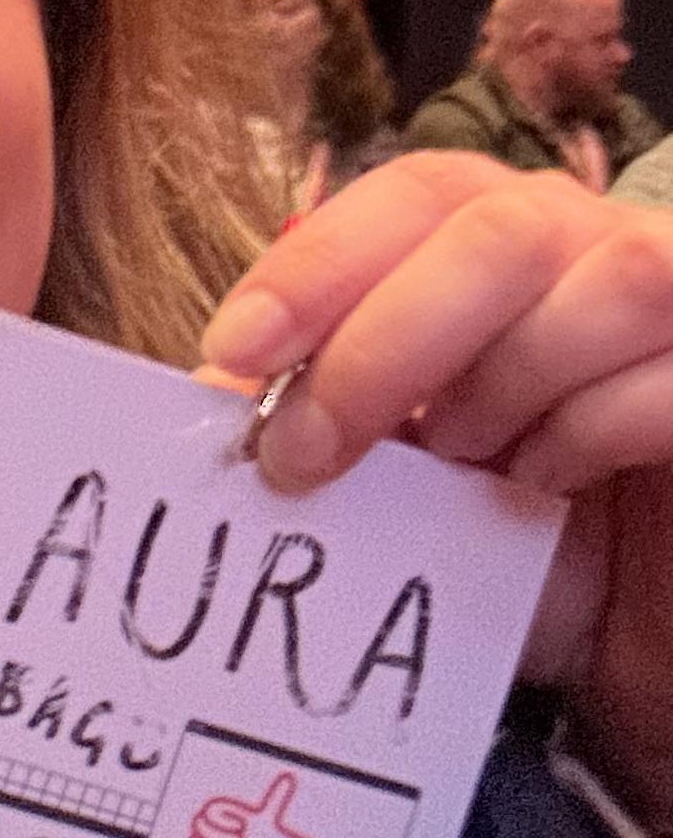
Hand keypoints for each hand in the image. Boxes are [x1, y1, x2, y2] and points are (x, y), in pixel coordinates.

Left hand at [201, 152, 672, 829]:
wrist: (656, 645)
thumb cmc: (536, 546)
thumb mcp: (416, 482)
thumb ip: (334, 424)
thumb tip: (210, 392)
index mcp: (514, 237)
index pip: (417, 192)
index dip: (321, 260)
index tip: (232, 355)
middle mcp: (606, 244)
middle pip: (496, 226)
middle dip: (378, 339)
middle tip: (300, 453)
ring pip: (601, 281)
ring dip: (498, 380)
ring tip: (458, 462)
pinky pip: (668, 376)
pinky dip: (586, 430)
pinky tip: (545, 486)